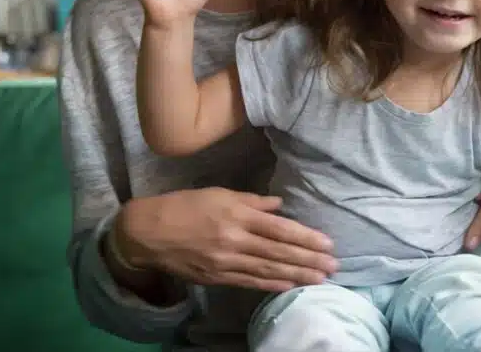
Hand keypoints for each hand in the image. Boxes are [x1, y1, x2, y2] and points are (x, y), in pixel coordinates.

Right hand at [115, 188, 337, 292]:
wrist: (147, 232)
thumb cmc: (184, 206)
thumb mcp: (218, 194)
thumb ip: (251, 201)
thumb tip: (278, 206)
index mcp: (237, 215)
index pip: (280, 229)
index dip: (306, 238)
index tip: (327, 244)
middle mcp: (234, 239)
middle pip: (279, 252)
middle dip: (308, 260)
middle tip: (334, 266)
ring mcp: (225, 261)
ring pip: (267, 270)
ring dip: (296, 275)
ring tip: (319, 279)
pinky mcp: (216, 277)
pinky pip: (249, 282)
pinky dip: (270, 285)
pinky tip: (289, 286)